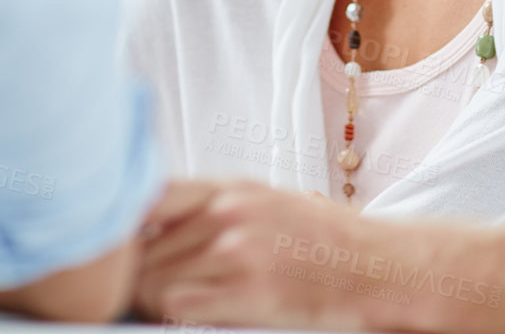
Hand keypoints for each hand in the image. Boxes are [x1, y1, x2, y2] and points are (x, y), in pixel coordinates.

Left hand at [133, 179, 395, 329]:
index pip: (150, 194)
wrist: (378, 266)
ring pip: (152, 277)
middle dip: (138, 271)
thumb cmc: (326, 240)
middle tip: (142, 289)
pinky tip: (193, 315)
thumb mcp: (268, 203)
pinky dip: (173, 314)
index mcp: (233, 188)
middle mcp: (230, 212)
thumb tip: (159, 225)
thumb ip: (217, 209)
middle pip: (144, 246)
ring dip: (152, 297)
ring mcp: (238, 250)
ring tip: (168, 305)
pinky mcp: (248, 292)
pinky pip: (176, 304)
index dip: (128, 225)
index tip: (126, 247)